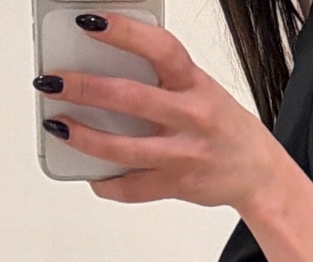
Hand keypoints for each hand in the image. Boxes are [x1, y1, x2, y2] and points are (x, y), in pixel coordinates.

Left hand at [36, 10, 282, 213]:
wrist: (260, 175)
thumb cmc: (223, 127)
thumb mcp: (200, 89)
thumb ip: (162, 80)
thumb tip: (106, 70)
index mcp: (196, 85)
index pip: (160, 48)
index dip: (124, 32)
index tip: (89, 23)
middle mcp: (191, 118)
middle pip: (130, 99)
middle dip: (84, 88)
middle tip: (53, 82)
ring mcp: (183, 155)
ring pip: (124, 149)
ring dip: (84, 138)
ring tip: (59, 126)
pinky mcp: (177, 186)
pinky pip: (134, 189)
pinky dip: (107, 183)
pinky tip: (92, 174)